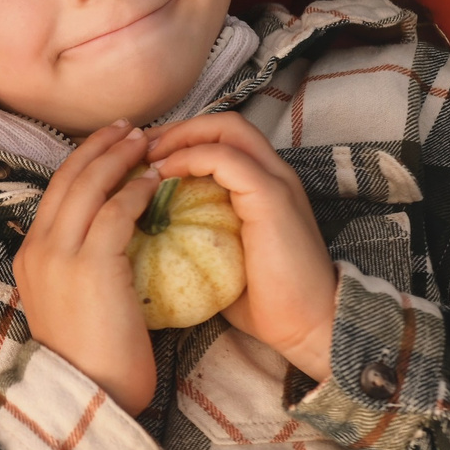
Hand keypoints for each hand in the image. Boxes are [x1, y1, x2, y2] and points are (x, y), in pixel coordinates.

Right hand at [14, 120, 161, 414]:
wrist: (89, 393)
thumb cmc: (93, 359)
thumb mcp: (72, 304)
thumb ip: (80, 267)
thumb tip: (110, 241)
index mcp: (30, 256)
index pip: (56, 193)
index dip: (83, 162)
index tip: (110, 146)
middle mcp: (38, 248)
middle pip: (67, 178)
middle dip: (100, 146)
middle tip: (131, 128)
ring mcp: (60, 254)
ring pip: (88, 185)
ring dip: (119, 157)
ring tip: (147, 141)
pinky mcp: (91, 264)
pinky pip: (115, 210)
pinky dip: (136, 190)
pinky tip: (156, 181)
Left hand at [145, 113, 337, 382]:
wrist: (308, 325)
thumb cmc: (264, 301)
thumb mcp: (221, 257)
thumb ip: (198, 232)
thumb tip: (151, 230)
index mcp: (264, 185)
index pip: (224, 138)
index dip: (183, 138)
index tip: (145, 157)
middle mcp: (273, 174)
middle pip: (224, 123)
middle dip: (178, 127)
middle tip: (141, 149)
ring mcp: (275, 181)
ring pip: (227, 129)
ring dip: (181, 135)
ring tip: (149, 156)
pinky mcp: (271, 196)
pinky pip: (225, 159)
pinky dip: (191, 157)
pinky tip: (163, 174)